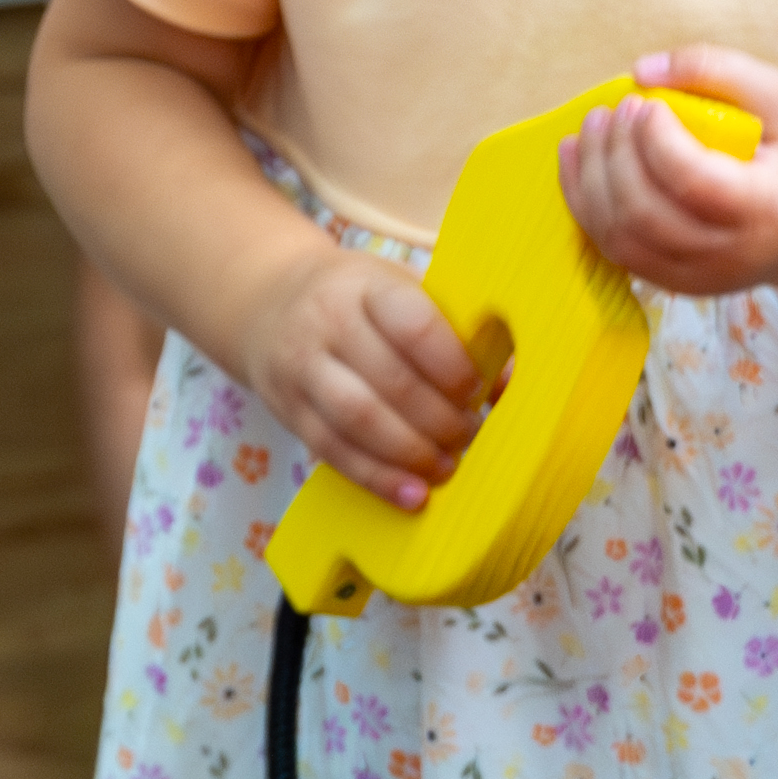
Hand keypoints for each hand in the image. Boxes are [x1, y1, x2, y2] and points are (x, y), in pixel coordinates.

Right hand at [232, 244, 490, 506]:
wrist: (268, 302)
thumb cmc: (358, 299)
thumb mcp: (401, 289)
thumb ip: (452, 327)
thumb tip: (508, 380)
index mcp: (366, 285)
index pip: (413, 326)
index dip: (452, 367)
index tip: (477, 389)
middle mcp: (326, 321)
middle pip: (390, 381)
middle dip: (440, 419)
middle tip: (470, 434)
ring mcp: (300, 367)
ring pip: (359, 420)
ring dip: (411, 453)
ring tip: (446, 465)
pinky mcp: (287, 409)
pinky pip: (333, 451)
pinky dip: (377, 478)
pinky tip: (411, 493)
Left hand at [562, 47, 777, 298]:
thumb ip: (718, 71)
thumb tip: (642, 70)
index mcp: (768, 209)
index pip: (693, 182)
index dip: (656, 139)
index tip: (649, 103)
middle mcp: (731, 257)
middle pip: (646, 213)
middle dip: (617, 153)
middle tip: (616, 109)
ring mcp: (698, 278)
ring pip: (620, 237)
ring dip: (591, 177)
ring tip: (594, 126)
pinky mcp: (672, 283)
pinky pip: (613, 249)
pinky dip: (585, 203)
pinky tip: (579, 158)